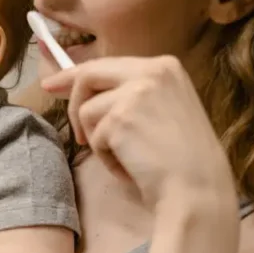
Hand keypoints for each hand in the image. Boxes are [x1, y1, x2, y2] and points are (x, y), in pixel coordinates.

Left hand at [41, 56, 236, 209]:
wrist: (198, 188)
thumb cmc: (185, 159)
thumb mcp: (166, 110)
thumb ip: (134, 94)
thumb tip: (90, 93)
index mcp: (165, 66)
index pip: (109, 64)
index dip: (78, 74)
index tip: (55, 83)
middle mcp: (151, 71)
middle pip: (90, 74)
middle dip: (70, 97)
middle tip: (58, 111)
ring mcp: (134, 93)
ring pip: (87, 110)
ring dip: (97, 139)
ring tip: (124, 157)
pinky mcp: (119, 119)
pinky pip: (94, 138)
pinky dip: (106, 158)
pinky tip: (129, 168)